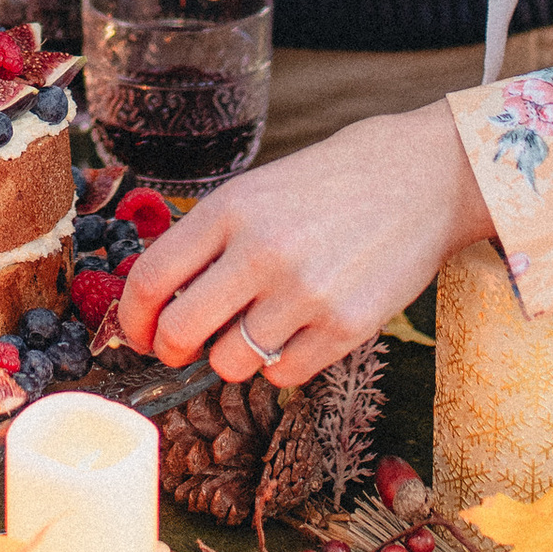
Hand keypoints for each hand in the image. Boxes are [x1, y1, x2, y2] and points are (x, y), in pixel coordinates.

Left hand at [119, 103, 496, 391]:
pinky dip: (278, 365)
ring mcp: (306, 292)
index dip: (132, 318)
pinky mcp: (346, 326)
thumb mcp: (256, 192)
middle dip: (171, 350)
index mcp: (230, 209)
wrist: (421, 176)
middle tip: (181, 348)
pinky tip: (295, 333)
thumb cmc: (329, 185)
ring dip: (230, 358)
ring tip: (254, 329)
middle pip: (180, 331)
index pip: (151, 279)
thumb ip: (209, 241)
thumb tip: (159, 304)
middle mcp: (262, 251)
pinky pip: (283, 374)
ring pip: (229, 364)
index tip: (138, 332)